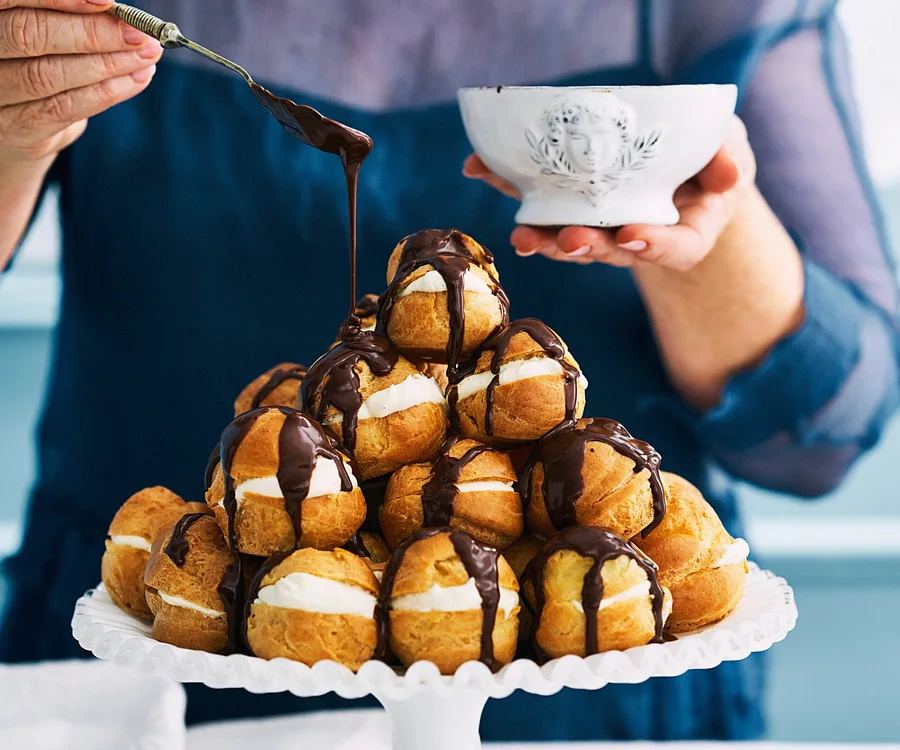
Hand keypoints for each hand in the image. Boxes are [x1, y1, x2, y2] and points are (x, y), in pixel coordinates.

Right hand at [0, 0, 161, 167]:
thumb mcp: (44, 42)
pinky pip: (65, 107)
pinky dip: (108, 92)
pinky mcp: (16, 130)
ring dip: (107, 63)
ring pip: (48, 74)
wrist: (18, 135)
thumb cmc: (34, 72)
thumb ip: (68, 23)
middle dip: (92, 32)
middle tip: (139, 34)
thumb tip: (121, 14)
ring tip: (146, 56)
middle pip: (29, 35)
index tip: (107, 3)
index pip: (12, 0)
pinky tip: (137, 78)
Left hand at [463, 115, 755, 271]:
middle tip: (568, 239)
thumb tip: (729, 175)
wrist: (677, 162)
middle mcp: (637, 240)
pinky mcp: (568, 204)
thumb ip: (727, 160)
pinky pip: (541, 201)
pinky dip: (510, 186)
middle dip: (587, 246)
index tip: (633, 234)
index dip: (654, 246)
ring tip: (521, 234)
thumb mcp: (729, 153)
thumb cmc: (709, 159)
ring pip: (570, 238)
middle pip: (611, 251)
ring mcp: (600, 227)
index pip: (673, 250)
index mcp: (683, 235)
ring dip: (543, 236)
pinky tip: (480, 169)